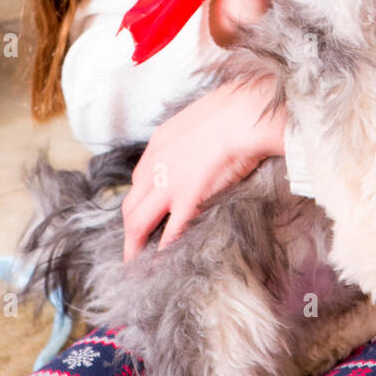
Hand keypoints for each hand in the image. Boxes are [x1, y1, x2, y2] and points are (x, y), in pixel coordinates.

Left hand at [122, 78, 285, 261]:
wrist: (246, 113)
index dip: (141, 203)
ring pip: (138, 221)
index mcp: (159, 143)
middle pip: (130, 205)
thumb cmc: (234, 111)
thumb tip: (203, 145)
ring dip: (135, 245)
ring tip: (137, 263)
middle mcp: (156, 163)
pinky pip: (170, 230)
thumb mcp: (200, 118)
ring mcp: (169, 182)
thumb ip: (193, 138)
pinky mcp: (188, 196)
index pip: (139, 181)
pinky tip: (162, 262)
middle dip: (130, 230)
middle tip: (134, 248)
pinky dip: (163, 249)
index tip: (147, 216)